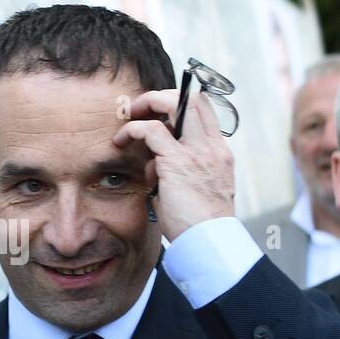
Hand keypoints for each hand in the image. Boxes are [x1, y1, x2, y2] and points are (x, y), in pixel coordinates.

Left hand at [113, 88, 234, 242]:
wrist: (210, 242)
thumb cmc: (198, 225)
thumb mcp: (195, 190)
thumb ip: (179, 171)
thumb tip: (154, 165)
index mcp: (219, 153)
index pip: (205, 110)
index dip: (181, 102)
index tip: (159, 113)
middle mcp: (212, 147)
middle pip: (192, 98)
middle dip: (163, 96)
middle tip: (140, 107)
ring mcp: (197, 152)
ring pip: (174, 104)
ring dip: (147, 104)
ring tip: (128, 118)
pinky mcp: (177, 162)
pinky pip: (151, 131)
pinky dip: (132, 130)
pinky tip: (120, 141)